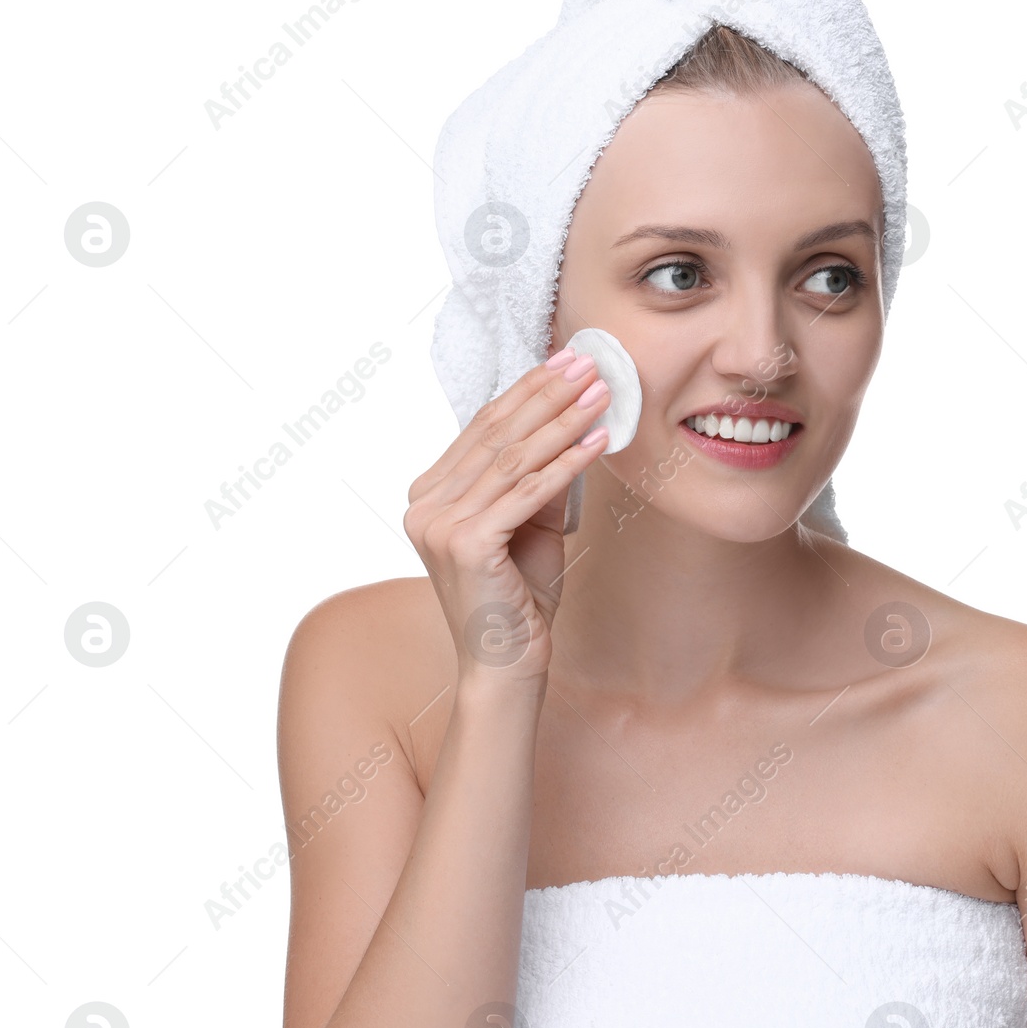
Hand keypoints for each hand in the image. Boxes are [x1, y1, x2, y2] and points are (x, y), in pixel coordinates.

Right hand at [405, 349, 608, 687]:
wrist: (505, 665)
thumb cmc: (519, 597)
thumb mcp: (531, 524)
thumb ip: (538, 478)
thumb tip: (572, 423)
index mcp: (429, 496)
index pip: (483, 428)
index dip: (527, 391)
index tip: (565, 361)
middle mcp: (424, 505)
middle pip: (497, 434)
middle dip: (548, 393)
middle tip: (588, 361)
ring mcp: (440, 525)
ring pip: (514, 458)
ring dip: (563, 419)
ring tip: (602, 392)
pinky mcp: (467, 544)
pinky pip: (527, 492)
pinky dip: (567, 463)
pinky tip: (598, 440)